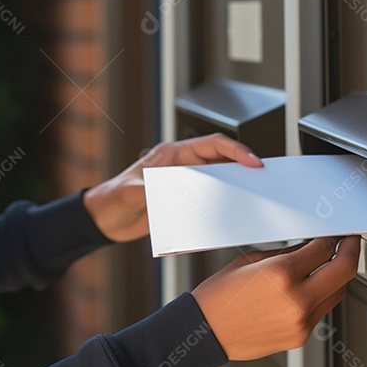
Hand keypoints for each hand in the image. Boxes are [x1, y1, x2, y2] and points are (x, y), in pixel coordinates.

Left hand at [81, 132, 262, 242]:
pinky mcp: (184, 205)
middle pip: (222, 163)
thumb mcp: (130, 193)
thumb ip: (149, 190)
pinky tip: (226, 221)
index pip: (212, 145)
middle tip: (263, 182)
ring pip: (219, 184)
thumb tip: (173, 190)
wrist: (104, 220)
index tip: (254, 162)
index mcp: (173, 155)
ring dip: (234, 192)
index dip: (236, 150)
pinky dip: (219, 212)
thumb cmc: (113, 198)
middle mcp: (183, 168)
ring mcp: (185, 186)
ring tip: (251, 202)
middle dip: (243, 170)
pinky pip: (208, 205)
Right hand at [191, 236, 360, 360]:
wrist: (207, 331)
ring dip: (338, 277)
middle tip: (349, 244)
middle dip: (350, 253)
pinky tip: (312, 287)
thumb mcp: (251, 261)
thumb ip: (286, 254)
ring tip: (332, 265)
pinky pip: (322, 311)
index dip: (334, 239)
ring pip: (338, 294)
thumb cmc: (220, 296)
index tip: (337, 235)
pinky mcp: (300, 336)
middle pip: (343, 272)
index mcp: (281, 274)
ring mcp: (301, 321)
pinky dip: (322, 296)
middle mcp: (296, 299)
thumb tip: (312, 248)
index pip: (324, 250)